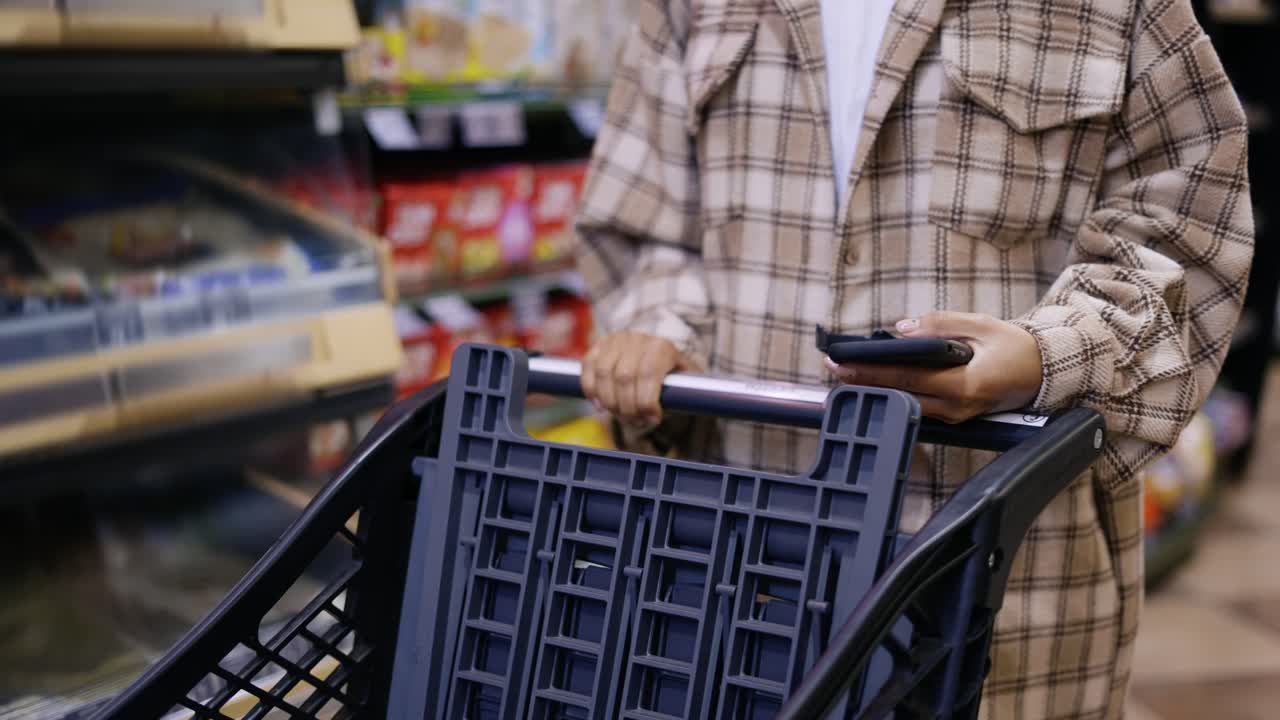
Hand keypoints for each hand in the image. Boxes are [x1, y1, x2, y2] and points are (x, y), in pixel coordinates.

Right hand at [582, 331, 692, 426]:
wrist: (655, 354)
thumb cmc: (671, 375)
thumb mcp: (686, 382)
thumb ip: (684, 394)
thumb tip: (668, 412)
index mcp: (662, 347)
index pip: (648, 374)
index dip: (646, 403)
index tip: (653, 419)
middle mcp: (637, 339)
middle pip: (624, 377)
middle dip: (627, 407)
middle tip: (634, 422)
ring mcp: (616, 339)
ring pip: (603, 373)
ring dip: (608, 401)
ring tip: (619, 415)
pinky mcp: (598, 344)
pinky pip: (587, 366)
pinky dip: (590, 390)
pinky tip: (600, 405)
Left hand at [824, 312, 1042, 423]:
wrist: (1046, 372)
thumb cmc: (1015, 346)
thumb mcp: (980, 325)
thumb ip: (939, 326)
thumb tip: (900, 331)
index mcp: (964, 384)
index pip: (906, 378)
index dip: (870, 372)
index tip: (841, 364)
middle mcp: (957, 407)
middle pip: (899, 396)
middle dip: (864, 383)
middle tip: (832, 370)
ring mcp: (956, 416)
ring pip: (907, 405)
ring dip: (878, 391)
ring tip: (847, 376)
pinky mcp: (956, 417)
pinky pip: (920, 407)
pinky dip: (897, 395)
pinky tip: (878, 383)